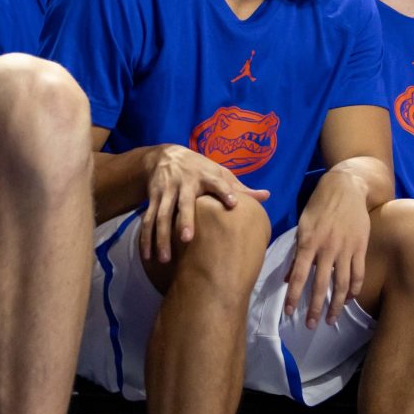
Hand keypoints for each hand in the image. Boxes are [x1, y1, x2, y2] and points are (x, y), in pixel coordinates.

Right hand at [139, 144, 269, 263]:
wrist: (165, 155)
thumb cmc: (200, 169)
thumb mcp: (219, 172)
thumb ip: (240, 187)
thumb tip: (267, 196)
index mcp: (205, 175)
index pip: (217, 182)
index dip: (225, 191)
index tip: (234, 203)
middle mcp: (184, 183)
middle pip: (184, 203)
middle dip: (185, 220)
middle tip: (187, 239)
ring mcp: (166, 191)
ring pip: (162, 215)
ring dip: (161, 236)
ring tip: (165, 258)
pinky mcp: (153, 198)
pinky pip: (148, 220)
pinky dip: (146, 238)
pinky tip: (148, 257)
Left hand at [285, 170, 368, 328]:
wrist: (346, 187)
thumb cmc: (319, 205)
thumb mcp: (302, 225)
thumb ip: (297, 253)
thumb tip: (288, 278)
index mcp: (309, 242)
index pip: (300, 276)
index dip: (294, 296)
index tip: (289, 312)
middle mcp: (327, 248)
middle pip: (321, 285)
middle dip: (315, 308)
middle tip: (311, 325)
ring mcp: (346, 249)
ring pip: (342, 284)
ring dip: (336, 305)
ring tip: (331, 320)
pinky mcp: (361, 247)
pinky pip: (358, 274)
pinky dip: (354, 290)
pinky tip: (348, 300)